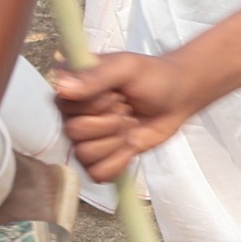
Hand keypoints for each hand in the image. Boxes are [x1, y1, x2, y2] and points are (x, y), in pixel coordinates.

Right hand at [52, 51, 200, 181]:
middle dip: (110, 123)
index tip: (116, 94)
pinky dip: (119, 161)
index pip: (65, 107)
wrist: (178, 97)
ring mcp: (87, 139)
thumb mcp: (127, 67)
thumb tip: (62, 87)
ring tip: (131, 125)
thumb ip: (95, 76)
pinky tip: (131, 144)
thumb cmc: (152, 76)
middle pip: (74, 133)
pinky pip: (97, 173)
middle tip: (127, 110)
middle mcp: (74, 116)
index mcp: (74, 89)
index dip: (95, 105)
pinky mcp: (102, 158)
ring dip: (116, 142)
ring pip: (85, 155)